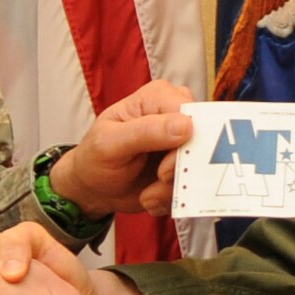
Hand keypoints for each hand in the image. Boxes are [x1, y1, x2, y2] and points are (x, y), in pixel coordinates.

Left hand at [49, 79, 194, 217]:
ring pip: (200, 168)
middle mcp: (175, 114)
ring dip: (172, 190)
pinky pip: (195, 184)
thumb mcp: (109, 144)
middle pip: (202, 143)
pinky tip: (151, 196)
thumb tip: (185, 125)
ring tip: (147, 194)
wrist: (93, 188)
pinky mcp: (185, 164)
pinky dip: (173, 197)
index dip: (184, 145)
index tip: (163, 171)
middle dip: (179, 173)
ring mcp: (183, 141)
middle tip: (154, 184)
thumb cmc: (95, 158)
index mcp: (157, 97)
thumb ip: (145, 131)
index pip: (191, 115)